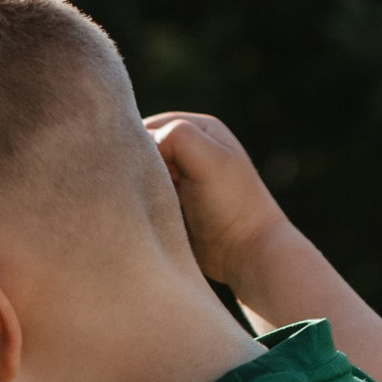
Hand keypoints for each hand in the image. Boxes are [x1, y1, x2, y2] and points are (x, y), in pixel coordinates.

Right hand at [146, 112, 284, 290]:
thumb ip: (176, 137)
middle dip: (135, 167)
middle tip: (137, 188)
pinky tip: (144, 216)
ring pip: (142, 177)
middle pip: (145, 151)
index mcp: (202, 130)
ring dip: (136, 188)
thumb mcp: (209, 158)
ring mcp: (182, 181)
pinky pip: (146, 201)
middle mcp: (191, 152)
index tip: (140, 168)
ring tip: (143, 203)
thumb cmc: (233, 205)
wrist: (246, 255)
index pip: (154, 126)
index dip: (140, 144)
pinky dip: (140, 206)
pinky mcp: (174, 208)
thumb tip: (143, 146)